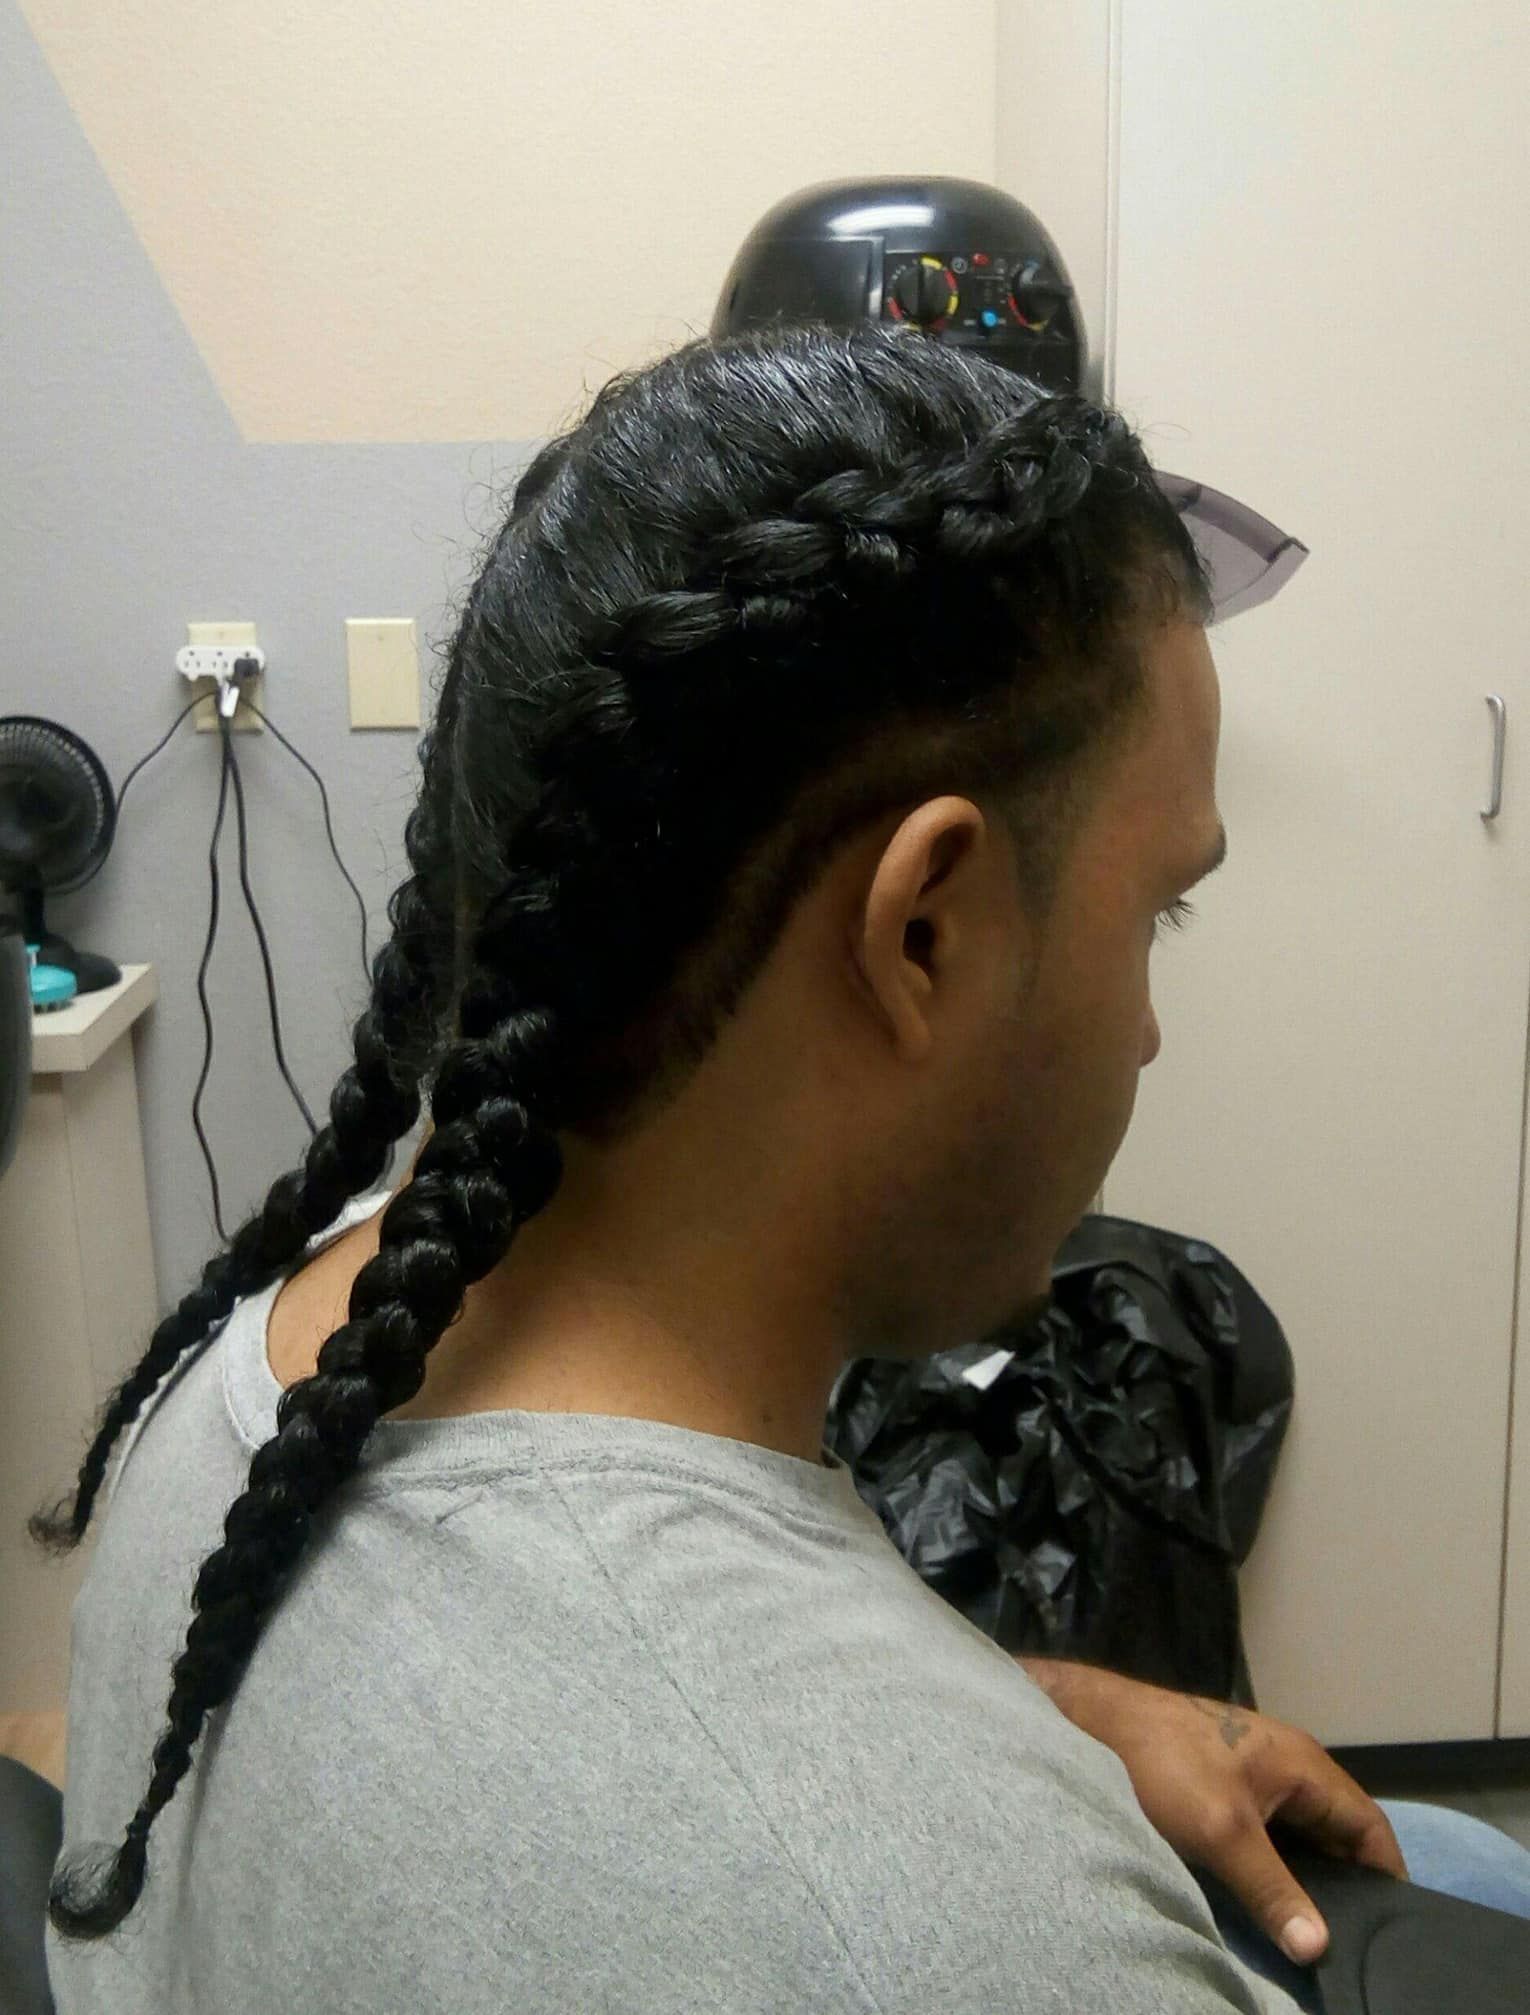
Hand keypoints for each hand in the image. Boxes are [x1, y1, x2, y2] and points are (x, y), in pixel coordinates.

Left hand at [1019, 1657, 1408, 1967]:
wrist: (1093, 1722)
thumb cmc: (1164, 1764)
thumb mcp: (1222, 1832)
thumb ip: (1273, 1890)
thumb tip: (1319, 1949)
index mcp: (1303, 1764)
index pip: (1369, 1826)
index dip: (1386, 1877)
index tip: (1393, 1932)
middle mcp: (1288, 1766)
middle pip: (1337, 1836)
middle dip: (1346, 1886)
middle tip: (1354, 1945)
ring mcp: (1254, 1776)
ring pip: (1299, 1839)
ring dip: (1306, 1881)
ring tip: (1314, 1936)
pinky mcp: (1224, 1789)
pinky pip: (1267, 1836)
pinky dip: (1275, 1868)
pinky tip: (1269, 1905)